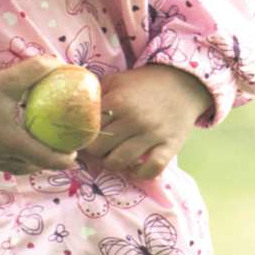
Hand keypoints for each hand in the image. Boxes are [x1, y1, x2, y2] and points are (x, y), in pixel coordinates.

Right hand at [0, 56, 79, 187]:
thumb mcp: (10, 77)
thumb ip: (38, 70)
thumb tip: (63, 64)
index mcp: (10, 139)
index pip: (44, 157)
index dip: (62, 161)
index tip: (75, 157)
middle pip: (28, 165)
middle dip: (46, 163)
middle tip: (59, 153)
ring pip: (8, 168)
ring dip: (25, 166)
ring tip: (37, 159)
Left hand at [83, 65, 212, 179]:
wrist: (183, 84)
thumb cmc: (145, 84)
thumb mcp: (118, 80)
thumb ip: (96, 94)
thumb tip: (71, 109)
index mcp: (118, 101)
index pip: (88, 129)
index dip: (82, 136)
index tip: (84, 138)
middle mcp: (134, 119)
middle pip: (99, 149)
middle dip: (96, 151)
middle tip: (100, 148)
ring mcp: (152, 134)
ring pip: (119, 162)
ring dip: (114, 163)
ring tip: (115, 156)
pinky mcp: (169, 146)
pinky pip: (151, 170)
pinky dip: (140, 173)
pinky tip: (136, 167)